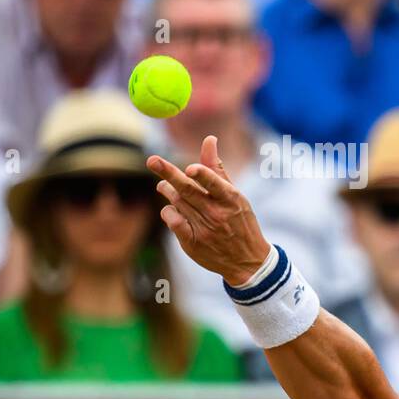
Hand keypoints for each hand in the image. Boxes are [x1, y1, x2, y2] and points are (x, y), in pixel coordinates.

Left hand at [147, 135, 271, 286]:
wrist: (246, 259)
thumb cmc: (239, 220)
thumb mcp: (234, 194)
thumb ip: (216, 168)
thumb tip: (209, 139)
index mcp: (230, 199)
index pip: (214, 184)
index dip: (202, 175)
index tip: (190, 169)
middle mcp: (217, 214)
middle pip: (188, 190)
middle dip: (169, 174)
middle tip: (152, 160)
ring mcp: (204, 229)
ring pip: (177, 202)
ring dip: (167, 190)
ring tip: (164, 185)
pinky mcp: (192, 243)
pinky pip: (173, 221)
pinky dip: (168, 212)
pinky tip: (171, 208)